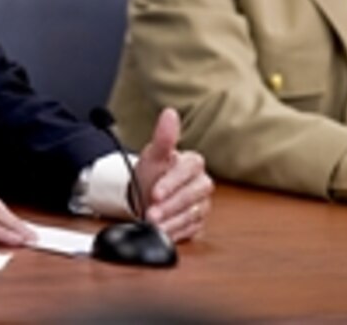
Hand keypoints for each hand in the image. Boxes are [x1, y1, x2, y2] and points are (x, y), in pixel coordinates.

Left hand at [134, 107, 212, 241]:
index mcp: (193, 163)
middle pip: (191, 196)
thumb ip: (163, 137)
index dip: (171, 183)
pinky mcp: (197, 223)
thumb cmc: (152, 173)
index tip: (155, 193)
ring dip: (171, 222)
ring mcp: (201, 205)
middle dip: (170, 206)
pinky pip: (190, 230)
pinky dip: (175, 233)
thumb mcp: (153, 155)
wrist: (145, 196)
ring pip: (191, 215)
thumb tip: (169, 113)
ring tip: (154, 226)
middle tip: (151, 214)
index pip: (188, 171)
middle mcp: (201, 184)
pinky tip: (162, 233)